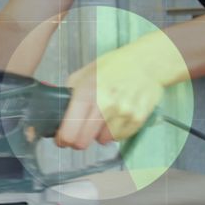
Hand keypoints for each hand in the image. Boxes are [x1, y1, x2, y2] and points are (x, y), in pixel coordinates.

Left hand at [55, 31, 186, 149]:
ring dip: (99, 134)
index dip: (63, 139)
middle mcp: (105, 105)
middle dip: (78, 140)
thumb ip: (70, 93)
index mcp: (87, 92)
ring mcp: (123, 113)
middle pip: (83, 142)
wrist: (146, 62)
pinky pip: (119, 137)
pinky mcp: (137, 119)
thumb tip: (57, 113)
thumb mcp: (85, 73)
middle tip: (79, 134)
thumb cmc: (113, 66)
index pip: (69, 131)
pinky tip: (115, 118)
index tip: (62, 139)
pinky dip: (114, 132)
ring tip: (102, 119)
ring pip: (102, 141)